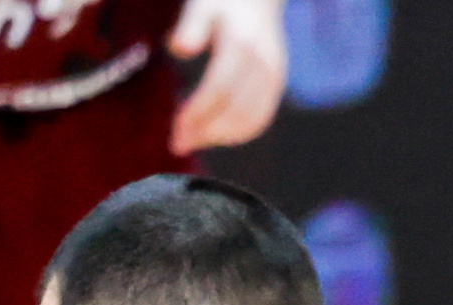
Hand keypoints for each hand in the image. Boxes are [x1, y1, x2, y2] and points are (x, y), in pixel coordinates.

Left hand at [167, 0, 286, 151]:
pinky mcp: (276, 85)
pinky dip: (237, 133)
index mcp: (241, 45)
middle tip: (177, 142)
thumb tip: (178, 48)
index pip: (219, 89)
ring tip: (193, 141)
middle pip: (235, 111)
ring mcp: (274, 77)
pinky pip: (260, 119)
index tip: (175, 127)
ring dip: (220, 137)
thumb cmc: (223, 2)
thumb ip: (190, 26)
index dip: (197, 112)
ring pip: (250, 121)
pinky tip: (215, 135)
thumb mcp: (202, 6)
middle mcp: (263, 64)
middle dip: (205, 132)